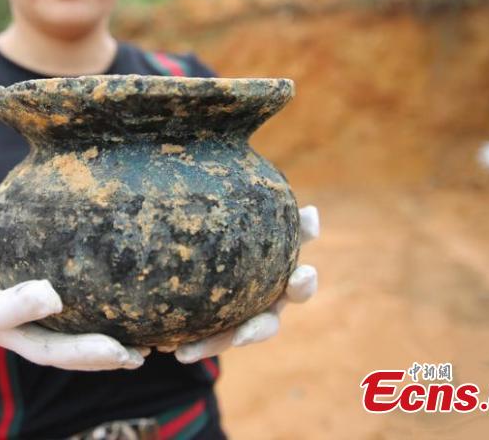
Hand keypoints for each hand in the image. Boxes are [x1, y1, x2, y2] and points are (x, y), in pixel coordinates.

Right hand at [0, 220, 145, 370]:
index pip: (1, 312)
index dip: (24, 306)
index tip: (52, 296)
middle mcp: (10, 335)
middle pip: (46, 351)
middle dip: (81, 352)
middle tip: (116, 349)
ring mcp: (32, 342)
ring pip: (68, 359)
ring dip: (103, 361)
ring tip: (138, 357)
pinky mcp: (52, 342)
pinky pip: (80, 355)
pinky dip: (109, 355)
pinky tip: (141, 351)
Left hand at [171, 205, 319, 363]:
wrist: (177, 276)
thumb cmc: (197, 235)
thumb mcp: (205, 213)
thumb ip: (217, 191)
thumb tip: (214, 136)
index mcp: (275, 252)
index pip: (298, 232)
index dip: (306, 225)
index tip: (310, 214)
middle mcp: (274, 284)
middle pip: (296, 288)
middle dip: (302, 284)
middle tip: (300, 278)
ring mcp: (254, 311)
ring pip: (260, 326)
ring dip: (248, 332)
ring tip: (234, 339)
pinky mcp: (227, 333)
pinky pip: (218, 342)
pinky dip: (202, 346)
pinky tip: (178, 352)